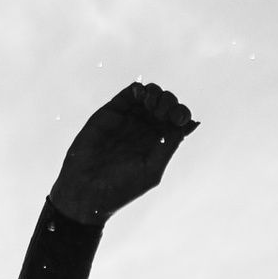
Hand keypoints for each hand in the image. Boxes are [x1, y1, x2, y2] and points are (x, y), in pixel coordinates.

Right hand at [50, 81, 197, 225]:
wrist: (86, 189)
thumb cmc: (121, 187)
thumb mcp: (151, 169)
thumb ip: (169, 144)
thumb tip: (191, 123)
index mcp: (159, 144)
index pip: (177, 121)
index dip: (182, 114)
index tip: (177, 119)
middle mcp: (146, 129)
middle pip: (166, 104)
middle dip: (169, 102)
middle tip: (161, 113)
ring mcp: (130, 119)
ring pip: (150, 95)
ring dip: (156, 94)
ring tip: (151, 105)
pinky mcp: (113, 111)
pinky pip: (130, 93)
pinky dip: (139, 89)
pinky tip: (141, 96)